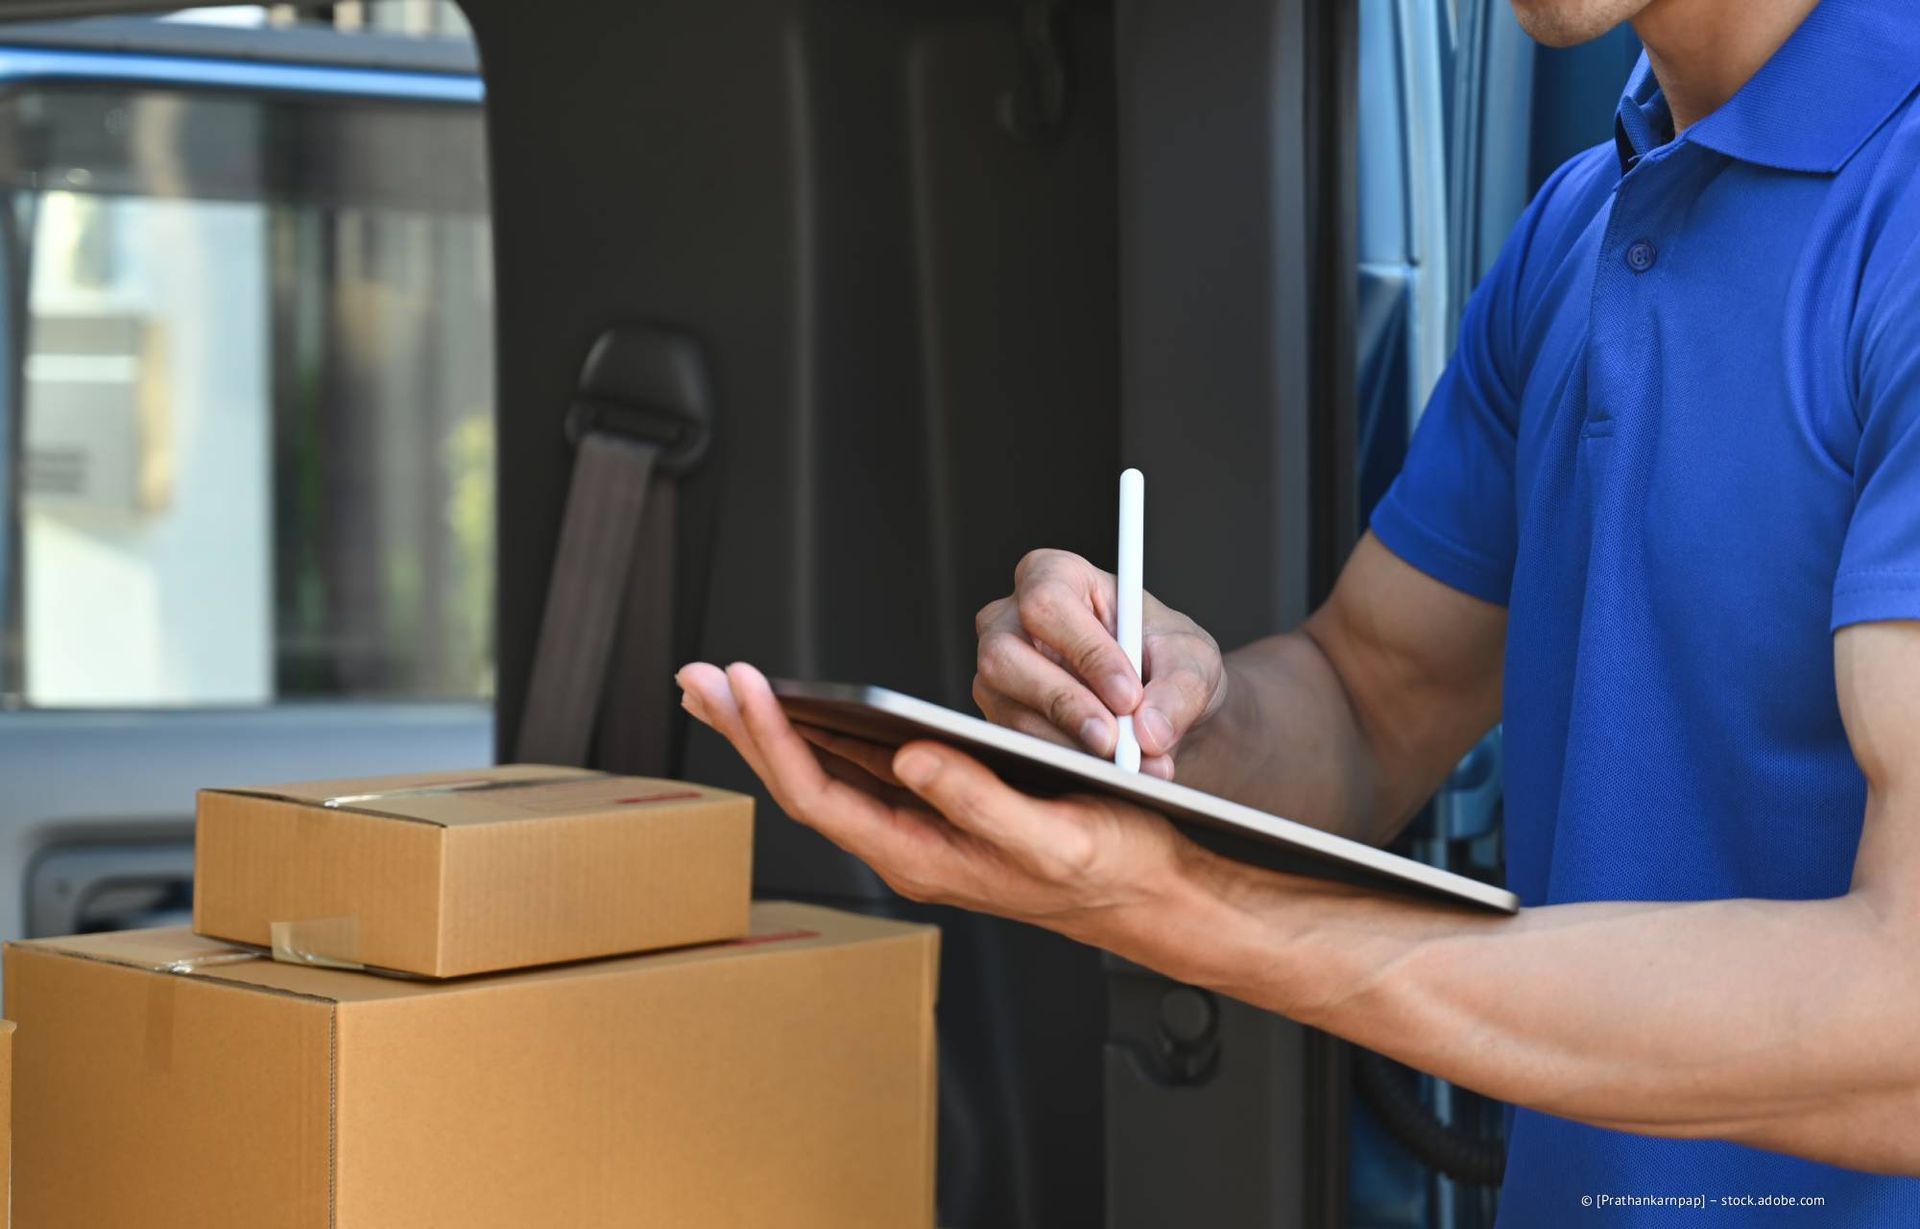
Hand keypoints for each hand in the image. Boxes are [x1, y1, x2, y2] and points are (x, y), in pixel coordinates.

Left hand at [676, 660, 1202, 937]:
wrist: (1149, 892)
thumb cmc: (1109, 868)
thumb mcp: (1049, 837)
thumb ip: (978, 802)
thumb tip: (912, 759)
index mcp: (922, 858)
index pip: (821, 795)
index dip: (776, 739)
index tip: (746, 685)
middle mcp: (907, 847)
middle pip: (802, 782)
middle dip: (745, 727)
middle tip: (695, 676)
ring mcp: (917, 830)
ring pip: (822, 773)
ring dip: (770, 729)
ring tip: (723, 686)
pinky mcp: (936, 810)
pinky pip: (856, 770)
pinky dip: (818, 733)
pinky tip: (799, 710)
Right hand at [973, 549, 1227, 778]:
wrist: (1159, 704)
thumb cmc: (1166, 659)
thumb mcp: (1192, 660)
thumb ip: (1179, 690)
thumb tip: (1149, 732)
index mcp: (1053, 576)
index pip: (1048, 604)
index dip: (1086, 652)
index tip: (1129, 696)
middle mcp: (1009, 620)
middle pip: (1006, 656)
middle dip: (1065, 704)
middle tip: (1117, 743)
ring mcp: (997, 673)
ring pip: (1008, 710)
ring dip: (1070, 744)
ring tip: (1127, 766)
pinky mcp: (1000, 718)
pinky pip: (1018, 745)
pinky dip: (1067, 764)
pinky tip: (1107, 774)